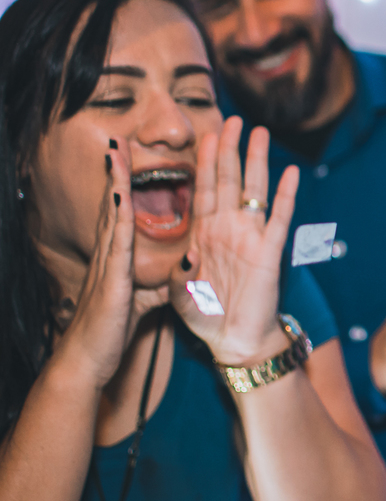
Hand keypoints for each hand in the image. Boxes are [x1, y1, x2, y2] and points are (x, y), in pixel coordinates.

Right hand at [55, 140, 162, 389]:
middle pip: (112, 205)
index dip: (123, 187)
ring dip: (113, 182)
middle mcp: (108, 256)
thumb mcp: (145, 301)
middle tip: (116, 140)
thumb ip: (165, 283)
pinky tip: (119, 197)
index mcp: (116, 260)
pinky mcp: (110, 280)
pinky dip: (117, 218)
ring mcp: (106, 265)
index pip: (121, 216)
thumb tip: (183, 268)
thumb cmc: (110, 330)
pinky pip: (116, 244)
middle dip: (114, 172)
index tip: (126, 159)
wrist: (87, 360)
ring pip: (111, 215)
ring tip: (116, 152)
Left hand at [169, 117, 297, 365]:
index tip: (205, 134)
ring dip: (256, 161)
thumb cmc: (205, 316)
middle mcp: (228, 228)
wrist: (233, 340)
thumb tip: (186, 254)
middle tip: (233, 119)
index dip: (204, 161)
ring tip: (258, 133)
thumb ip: (177, 273)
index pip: (203, 188)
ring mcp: (251, 237)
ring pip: (254, 190)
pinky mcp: (270, 252)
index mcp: (204, 234)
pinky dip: (285, 196)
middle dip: (229, 148)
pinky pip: (279, 219)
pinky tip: (290, 173)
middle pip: (228, 179)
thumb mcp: (179, 294)